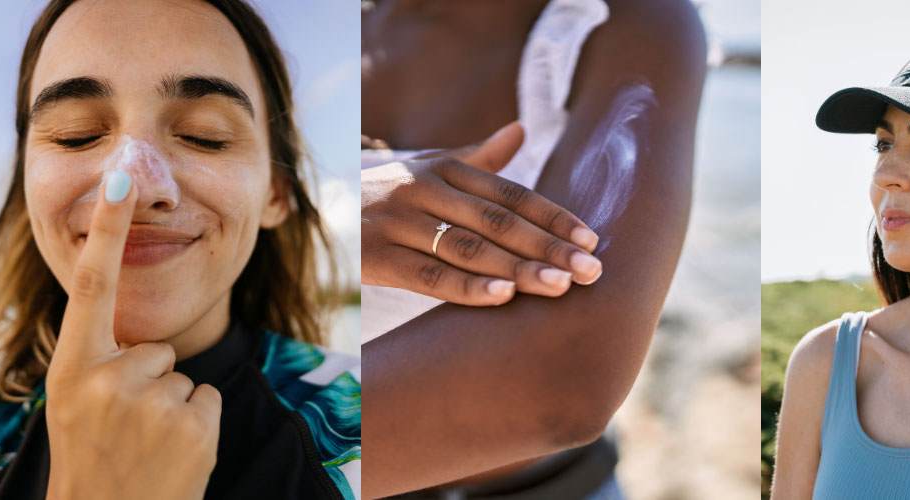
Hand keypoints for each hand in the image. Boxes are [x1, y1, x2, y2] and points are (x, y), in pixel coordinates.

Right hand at [44, 171, 220, 499]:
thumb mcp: (75, 400)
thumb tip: (136, 325)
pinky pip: (207, 396)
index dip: (106, 229)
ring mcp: (150, 402)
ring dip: (173, 404)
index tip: (119, 178)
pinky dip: (198, 422)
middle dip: (151, 380)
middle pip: (158, 346)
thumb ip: (100, 356)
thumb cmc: (94, 454)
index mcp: (73, 367)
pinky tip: (172, 450)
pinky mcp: (192, 422)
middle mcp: (105, 379)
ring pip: (184, 374)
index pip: (91, 286)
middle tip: (126, 425)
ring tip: (146, 441)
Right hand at [361, 122, 602, 305]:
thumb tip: (521, 129)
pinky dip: (468, 286)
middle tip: (590, 272)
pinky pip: (428, 274)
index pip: (510, 195)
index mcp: (444, 170)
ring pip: (469, 248)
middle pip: (498, 222)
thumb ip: (480, 157)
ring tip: (559, 287)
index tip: (591, 241)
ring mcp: (397, 222)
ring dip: (518, 269)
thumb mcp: (429, 167)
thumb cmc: (388, 192)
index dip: (553, 217)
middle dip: (548, 247)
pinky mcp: (375, 256)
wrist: (318, 209)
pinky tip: (503, 297)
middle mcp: (424, 190)